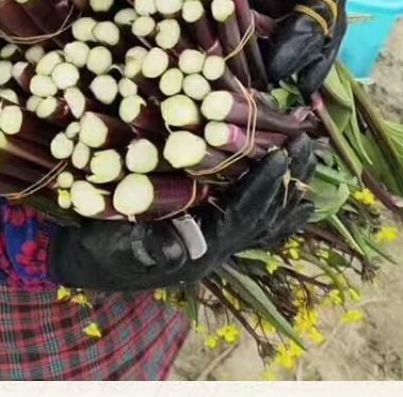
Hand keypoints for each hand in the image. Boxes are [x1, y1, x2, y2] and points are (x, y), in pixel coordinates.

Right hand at [48, 135, 315, 289]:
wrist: (90, 259)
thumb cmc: (101, 247)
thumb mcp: (113, 245)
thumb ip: (142, 246)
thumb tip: (174, 247)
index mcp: (199, 246)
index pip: (243, 214)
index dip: (264, 184)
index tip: (284, 154)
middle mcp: (218, 246)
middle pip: (267, 215)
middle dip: (290, 179)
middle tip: (308, 142)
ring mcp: (219, 239)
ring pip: (269, 217)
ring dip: (292, 185)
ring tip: (312, 153)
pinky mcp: (213, 228)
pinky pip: (258, 216)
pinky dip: (281, 198)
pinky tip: (297, 181)